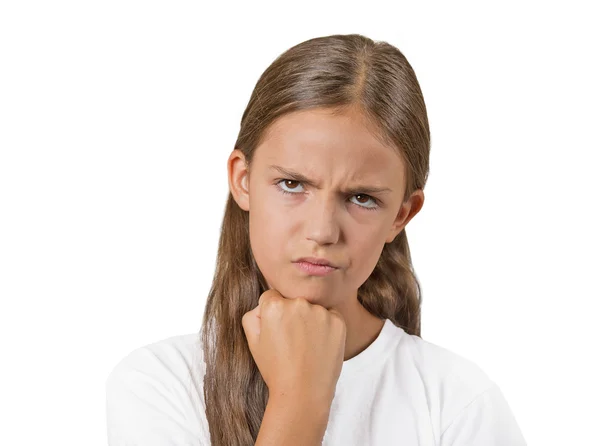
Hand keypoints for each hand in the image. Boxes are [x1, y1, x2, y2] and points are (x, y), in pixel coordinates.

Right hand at [241, 289, 346, 403]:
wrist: (303, 393)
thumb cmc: (276, 368)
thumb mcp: (252, 341)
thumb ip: (252, 314)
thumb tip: (263, 304)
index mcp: (274, 306)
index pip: (271, 297)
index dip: (272, 315)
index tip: (277, 332)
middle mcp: (298, 303)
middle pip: (293, 301)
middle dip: (291, 316)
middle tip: (291, 342)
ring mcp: (320, 312)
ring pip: (312, 308)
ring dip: (309, 320)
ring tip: (306, 347)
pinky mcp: (338, 321)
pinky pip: (330, 316)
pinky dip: (326, 327)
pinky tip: (319, 346)